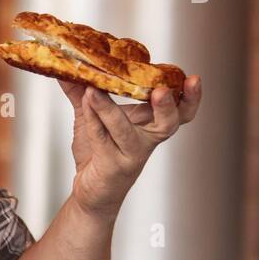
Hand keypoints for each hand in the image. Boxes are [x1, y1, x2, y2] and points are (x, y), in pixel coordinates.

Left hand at [58, 75, 201, 218]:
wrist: (91, 192)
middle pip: (169, 124)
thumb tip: (65, 66)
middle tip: (162, 90)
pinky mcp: (112, 165)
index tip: (194, 79)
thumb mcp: (90, 117)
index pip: (180, 111)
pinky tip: (84, 102)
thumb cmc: (98, 154)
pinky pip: (102, 139)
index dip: (190, 98)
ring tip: (93, 90)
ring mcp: (130, 154)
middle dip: (169, 107)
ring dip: (110, 110)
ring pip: (126, 131)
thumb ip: (80, 92)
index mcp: (149, 125)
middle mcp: (146, 139)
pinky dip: (92, 119)